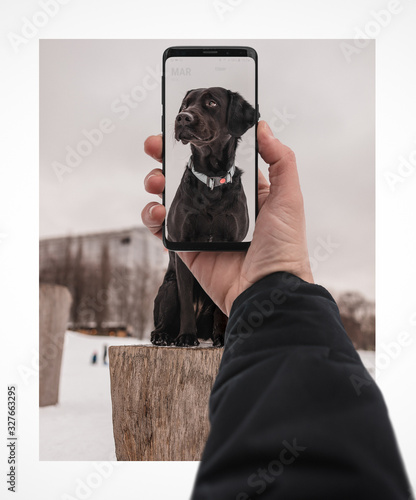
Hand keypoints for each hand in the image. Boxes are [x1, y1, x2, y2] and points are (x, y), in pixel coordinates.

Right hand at [142, 120, 312, 315]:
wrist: (267, 290)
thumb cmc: (284, 247)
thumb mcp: (288, 198)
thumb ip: (280, 161)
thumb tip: (264, 128)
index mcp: (243, 191)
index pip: (214, 160)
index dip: (196, 145)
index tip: (180, 130)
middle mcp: (219, 206)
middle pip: (185, 175)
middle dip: (166, 159)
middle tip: (155, 148)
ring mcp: (201, 226)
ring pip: (169, 198)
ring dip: (156, 185)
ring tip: (156, 184)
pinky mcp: (187, 247)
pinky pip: (163, 229)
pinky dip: (152, 218)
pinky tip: (156, 212)